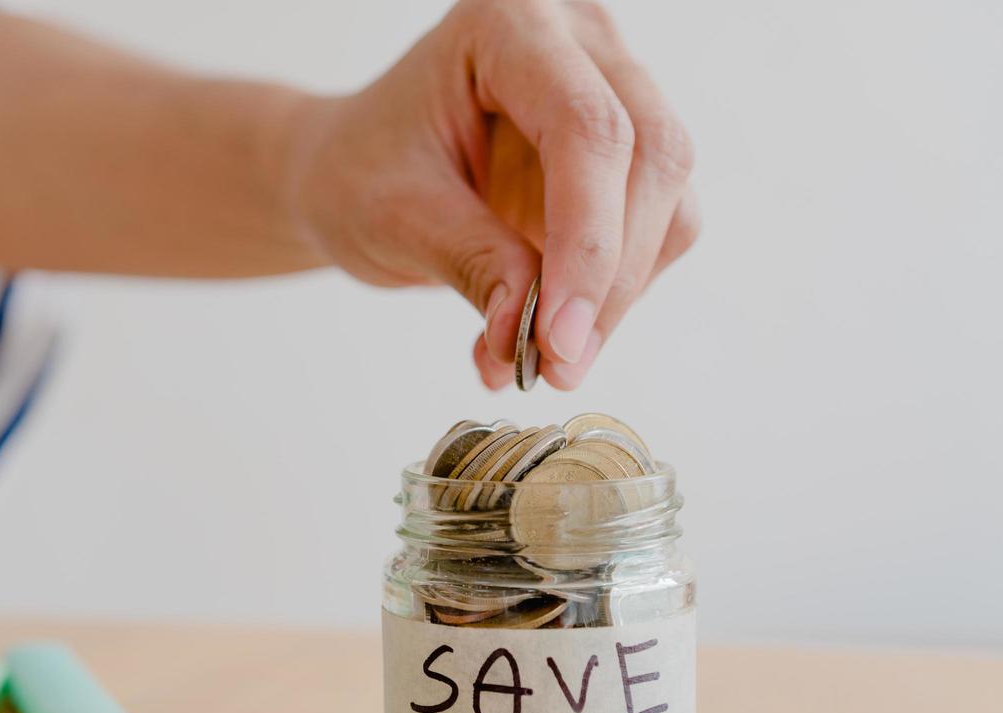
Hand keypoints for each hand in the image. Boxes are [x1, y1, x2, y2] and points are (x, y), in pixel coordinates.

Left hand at [289, 0, 699, 389]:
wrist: (352, 173)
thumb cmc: (359, 173)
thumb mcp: (395, 217)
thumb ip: (472, 264)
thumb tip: (533, 339)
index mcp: (509, 24)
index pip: (586, 128)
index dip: (586, 242)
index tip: (558, 338)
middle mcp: (579, 40)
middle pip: (652, 154)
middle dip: (611, 277)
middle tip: (559, 366)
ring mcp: (614, 89)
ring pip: (671, 198)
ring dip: (619, 295)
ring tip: (538, 359)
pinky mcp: (628, 153)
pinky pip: (659, 230)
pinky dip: (611, 296)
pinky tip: (545, 333)